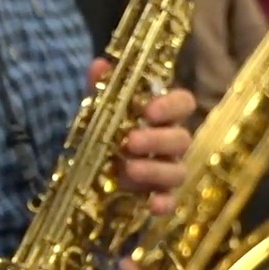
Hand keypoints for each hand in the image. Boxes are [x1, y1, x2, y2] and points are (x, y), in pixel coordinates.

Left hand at [89, 60, 194, 215]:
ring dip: (156, 169)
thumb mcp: (97, 109)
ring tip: (128, 169)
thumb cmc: (103, 131)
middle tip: (130, 142)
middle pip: (182, 138)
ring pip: (178, 170)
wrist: (85, 168)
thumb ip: (100, 88)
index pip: (184, 103)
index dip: (171, 106)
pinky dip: (164, 203)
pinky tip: (152, 204)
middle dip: (158, 139)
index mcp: (162, 115)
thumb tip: (100, 64)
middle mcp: (170, 142)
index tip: (147, 110)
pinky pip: (171, 201)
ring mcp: (166, 170)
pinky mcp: (157, 195)